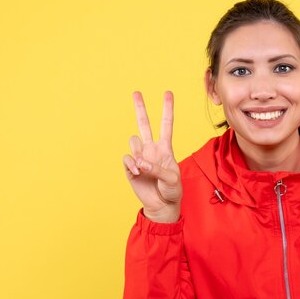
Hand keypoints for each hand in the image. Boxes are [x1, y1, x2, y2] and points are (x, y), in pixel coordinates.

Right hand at [123, 91, 181, 222]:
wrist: (162, 205)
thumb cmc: (171, 191)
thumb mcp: (171, 179)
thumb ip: (156, 169)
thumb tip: (140, 161)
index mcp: (165, 148)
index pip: (166, 124)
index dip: (167, 109)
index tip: (168, 93)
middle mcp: (152, 149)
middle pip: (145, 124)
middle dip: (140, 108)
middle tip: (136, 92)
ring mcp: (140, 157)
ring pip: (133, 141)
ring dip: (137, 152)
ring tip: (143, 167)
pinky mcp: (130, 167)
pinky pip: (127, 158)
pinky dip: (131, 164)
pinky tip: (137, 173)